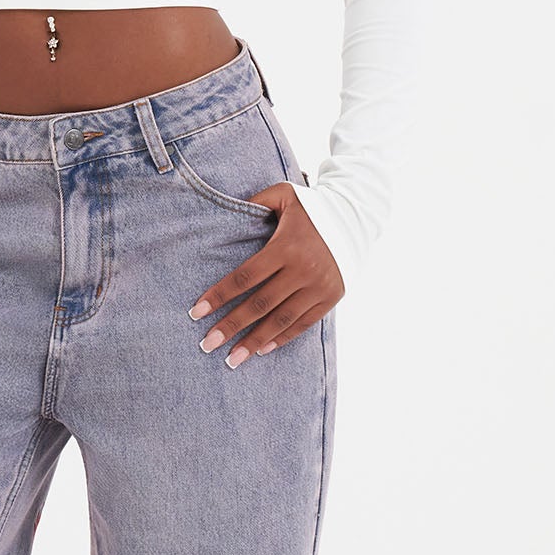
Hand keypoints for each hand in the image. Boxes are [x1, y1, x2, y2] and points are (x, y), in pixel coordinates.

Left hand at [187, 182, 343, 363]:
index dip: (219, 296)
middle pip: (259, 304)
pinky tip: (261, 350)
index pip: (245, 277)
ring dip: (254, 342)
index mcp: (286, 246)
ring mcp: (319, 286)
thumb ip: (255, 202)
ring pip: (281, 320)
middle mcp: (303, 270)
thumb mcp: (284, 195)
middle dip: (231, 326)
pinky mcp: (331, 297)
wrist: (357, 217)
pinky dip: (282, 338)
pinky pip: (303, 323)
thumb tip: (226, 210)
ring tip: (231, 359)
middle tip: (207, 344)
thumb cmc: (313, 205)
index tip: (197, 313)